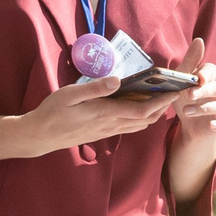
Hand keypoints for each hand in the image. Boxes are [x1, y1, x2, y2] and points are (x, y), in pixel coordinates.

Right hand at [15, 73, 181, 155]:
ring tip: (160, 97)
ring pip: (139, 125)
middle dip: (162, 107)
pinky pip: (128, 126)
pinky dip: (140, 117)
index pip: (142, 111)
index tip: (174, 91)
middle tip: (173, 91)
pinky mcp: (102, 132)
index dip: (161, 102)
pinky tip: (138, 106)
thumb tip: (118, 80)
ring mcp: (107, 131)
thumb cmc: (53, 112)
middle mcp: (110, 125)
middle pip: (146, 120)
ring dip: (153, 113)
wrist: (40, 136)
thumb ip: (94, 88)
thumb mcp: (70, 94)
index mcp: (105, 114)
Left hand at [169, 37, 215, 145]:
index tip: (198, 78)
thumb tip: (199, 40)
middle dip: (203, 91)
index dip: (206, 74)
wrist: (188, 125)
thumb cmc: (185, 98)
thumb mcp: (182, 81)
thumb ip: (190, 62)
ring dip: (205, 108)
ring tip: (186, 111)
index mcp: (210, 78)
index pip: (212, 71)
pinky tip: (212, 125)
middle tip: (189, 95)